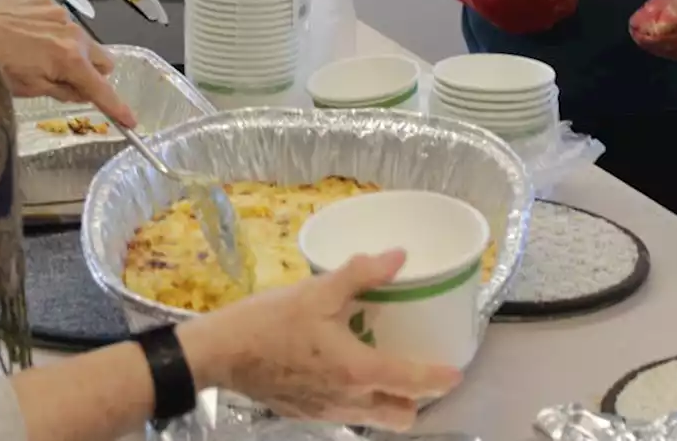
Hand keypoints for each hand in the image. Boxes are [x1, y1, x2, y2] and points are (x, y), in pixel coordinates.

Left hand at [0, 0, 135, 127]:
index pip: (101, 87)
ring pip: (82, 38)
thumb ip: (64, 90)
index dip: (117, 106)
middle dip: (92, 72)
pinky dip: (52, 32)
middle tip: (68, 82)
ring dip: (72, 50)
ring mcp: (57, 11)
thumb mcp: (30, 89)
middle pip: (103, 58)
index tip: (130, 120)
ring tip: (40, 56)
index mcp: (70, 58)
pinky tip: (28, 37)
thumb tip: (83, 92)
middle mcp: (71, 31)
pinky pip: (60, 20)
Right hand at [177, 251, 460, 431]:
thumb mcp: (316, 291)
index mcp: (358, 370)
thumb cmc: (269, 322)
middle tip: (416, 370)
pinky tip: (340, 372)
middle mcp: (349, 400)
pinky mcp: (305, 414)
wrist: (220, 353)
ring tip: (381, 370)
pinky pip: (344, 415)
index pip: (415, 382)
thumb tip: (399, 257)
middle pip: (400, 416)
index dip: (441, 377)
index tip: (456, 370)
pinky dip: (355, 400)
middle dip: (416, 400)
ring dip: (386, 402)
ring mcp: (326, 412)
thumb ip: (361, 274)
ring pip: (373, 419)